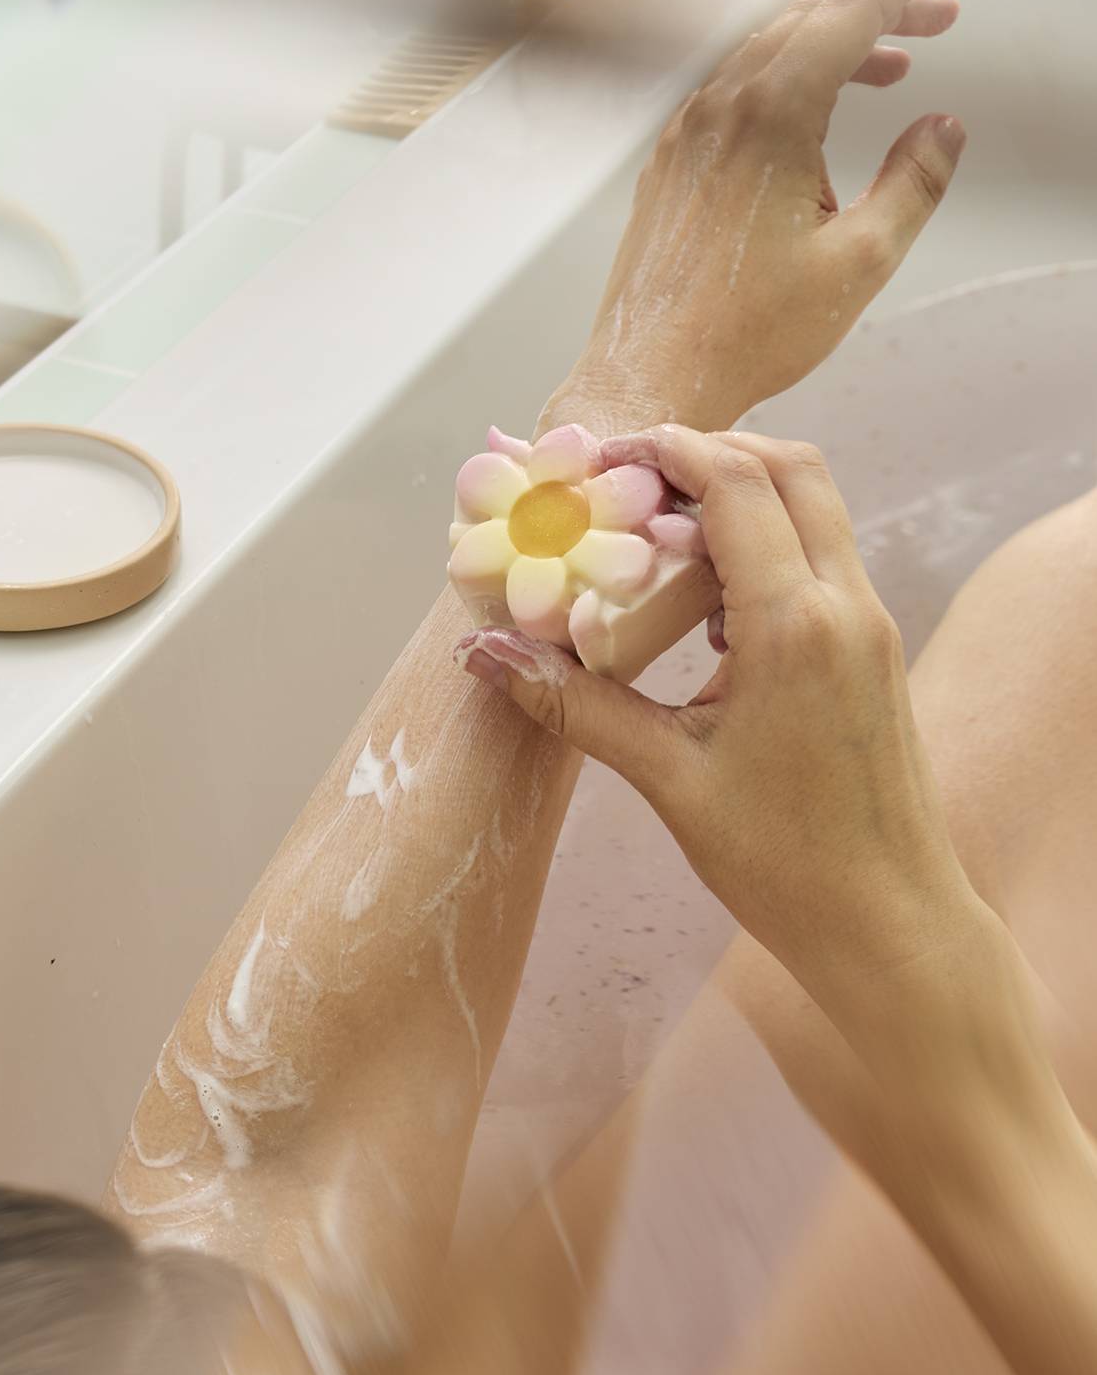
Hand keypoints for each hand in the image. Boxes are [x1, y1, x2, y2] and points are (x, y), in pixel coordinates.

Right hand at [458, 426, 990, 1047]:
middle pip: (788, 466)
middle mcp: (845, 604)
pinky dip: (765, 543)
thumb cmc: (785, 865)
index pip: (738, 482)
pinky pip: (821, 556)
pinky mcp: (873, 647)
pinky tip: (705, 605)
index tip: (601, 461)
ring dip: (738, 495)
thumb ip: (575, 704)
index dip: (667, 450)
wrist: (890, 924)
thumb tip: (483, 655)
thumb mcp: (669, 779)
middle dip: (706, 453)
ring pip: (813, 506)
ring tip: (656, 536)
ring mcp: (869, 623)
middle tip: (628, 483)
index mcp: (795, 625)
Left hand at [558, 0, 965, 437]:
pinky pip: (732, 90)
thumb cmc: (745, 334)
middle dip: (879, 6)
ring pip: (767, 51)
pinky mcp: (670, 161)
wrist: (649, 374)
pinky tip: (814, 121)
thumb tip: (943, 128)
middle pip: (808, 19)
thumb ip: (912, 183)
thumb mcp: (859, 263)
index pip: (849, 13)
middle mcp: (720, 109)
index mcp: (770, 118)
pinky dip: (785, 79)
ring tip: (892, 69)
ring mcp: (687, 132)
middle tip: (938, 18)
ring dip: (833, 45)